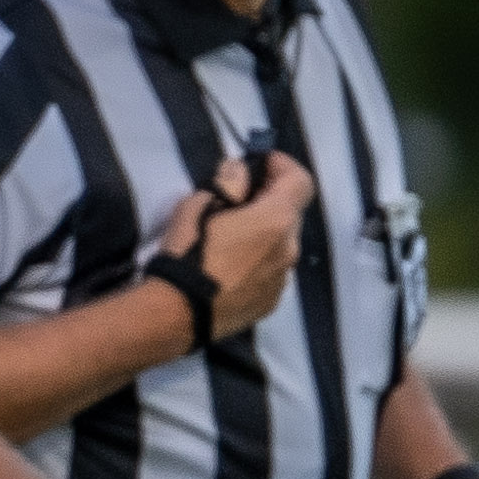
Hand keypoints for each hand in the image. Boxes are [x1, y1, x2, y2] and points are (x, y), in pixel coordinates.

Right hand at [156, 151, 312, 343]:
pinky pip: (272, 271)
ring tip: (232, 237)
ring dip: (265, 234)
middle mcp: (290, 249)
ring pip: (282, 245)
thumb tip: (241, 172)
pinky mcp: (271, 302)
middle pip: (290, 214)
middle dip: (270, 201)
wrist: (178, 312)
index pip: (301, 181)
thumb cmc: (189, 252)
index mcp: (277, 220)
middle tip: (238, 200)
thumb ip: (229, 182)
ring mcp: (283, 279)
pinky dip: (259, 262)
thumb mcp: (200, 204)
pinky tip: (231, 267)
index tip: (260, 165)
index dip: (283, 166)